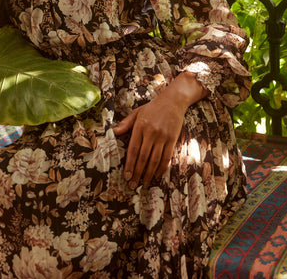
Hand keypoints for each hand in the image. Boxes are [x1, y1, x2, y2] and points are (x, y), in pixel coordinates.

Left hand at [113, 72, 206, 188]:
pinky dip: (161, 168)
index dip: (130, 164)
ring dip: (149, 174)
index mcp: (140, 126)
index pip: (133, 149)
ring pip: (155, 160)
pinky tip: (156, 175)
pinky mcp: (172, 139)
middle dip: (137, 173)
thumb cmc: (152, 108)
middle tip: (133, 185)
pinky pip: (166, 157)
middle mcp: (151, 133)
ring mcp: (163, 137)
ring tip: (144, 184)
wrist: (173, 101)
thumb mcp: (137, 112)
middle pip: (143, 157)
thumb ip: (125, 123)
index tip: (126, 176)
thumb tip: (113, 132)